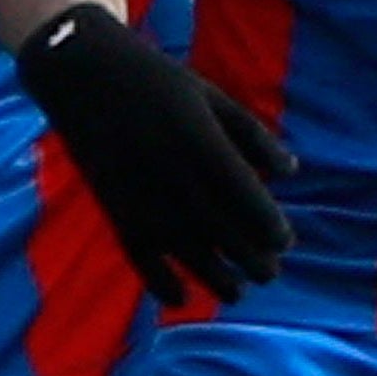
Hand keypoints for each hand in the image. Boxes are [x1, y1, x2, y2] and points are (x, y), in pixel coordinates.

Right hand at [15, 3, 295, 304]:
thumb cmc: (161, 82)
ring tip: (238, 291)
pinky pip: (136, 254)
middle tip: (272, 272)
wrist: (85, 76)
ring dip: (212, 276)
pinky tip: (179, 299)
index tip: (286, 241)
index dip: (268, 226)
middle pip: (219, 229)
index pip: (243, 197)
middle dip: (249, 258)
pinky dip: (156, 280)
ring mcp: (139, 195)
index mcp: (201, 143)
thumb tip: (291, 172)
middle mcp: (171, 175)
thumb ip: (252, 135)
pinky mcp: (113, 208)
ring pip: (182, 249)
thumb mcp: (214, 98)